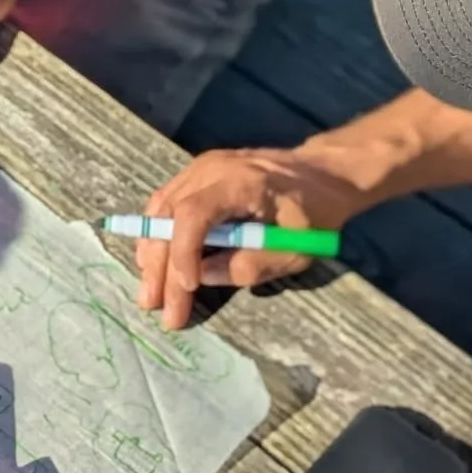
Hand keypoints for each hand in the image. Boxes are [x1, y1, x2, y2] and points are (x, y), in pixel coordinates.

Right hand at [136, 148, 362, 329]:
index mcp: (241, 182)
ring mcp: (200, 167)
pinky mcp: (197, 173)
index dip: (183, 252)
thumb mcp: (294, 249)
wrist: (322, 173)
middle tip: (153, 305)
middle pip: (170, 215)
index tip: (188, 287)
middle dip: (160, 265)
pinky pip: (165, 202)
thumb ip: (249, 266)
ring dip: (152, 252)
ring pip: (160, 209)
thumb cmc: (315, 213)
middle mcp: (211, 168)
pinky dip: (156, 233)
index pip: (194, 213)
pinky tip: (153, 261)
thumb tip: (202, 277)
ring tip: (149, 290)